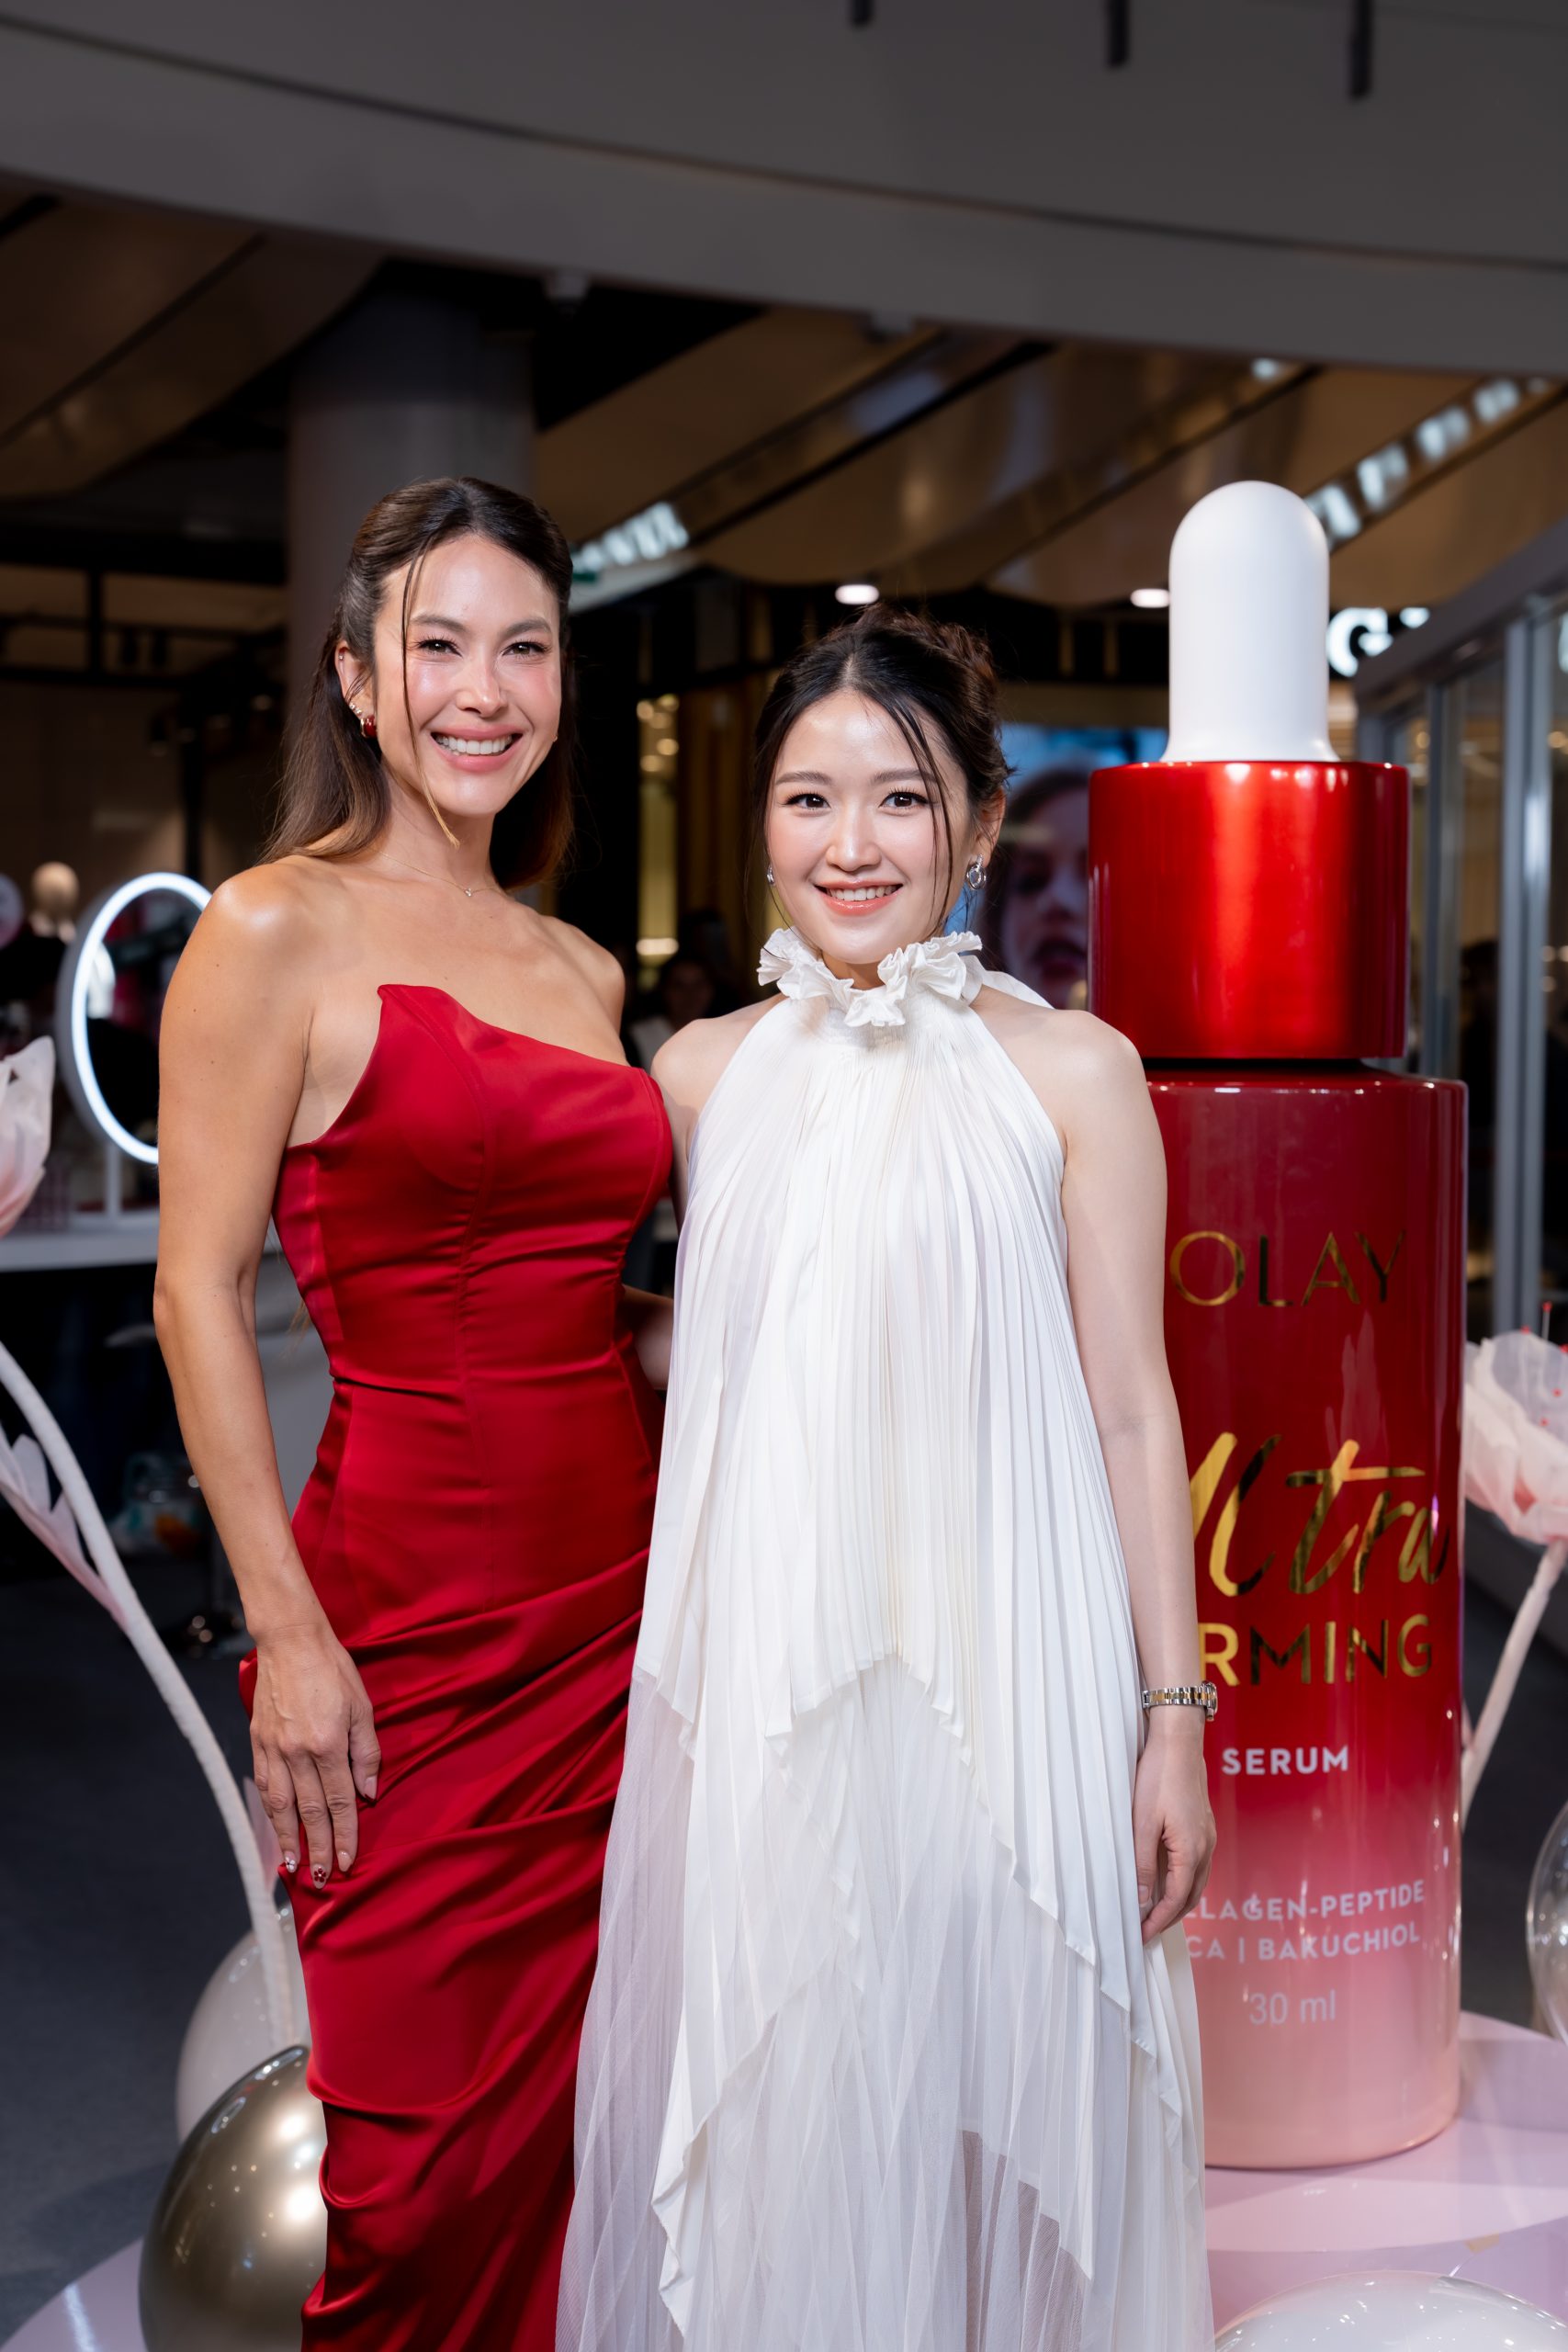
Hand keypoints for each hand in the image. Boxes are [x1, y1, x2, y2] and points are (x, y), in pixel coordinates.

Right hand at [250, 1619, 380, 1889]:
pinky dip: (269, 1813)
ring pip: (281, 1806)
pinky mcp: (257, 1741)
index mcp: (328, 1744)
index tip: (348, 1861)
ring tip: (295, 1867)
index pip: (340, 1801)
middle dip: (319, 1847)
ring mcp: (273, 1749)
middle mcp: (298, 1752)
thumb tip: (367, 1793)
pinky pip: (264, 1786)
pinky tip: (275, 1829)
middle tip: (325, 1878)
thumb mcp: (362, 1706)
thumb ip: (366, 1753)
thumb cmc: (333, 1669)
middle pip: (310, 1811)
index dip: (345, 1834)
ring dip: (288, 1840)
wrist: (290, 1641)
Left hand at [1131, 1709, 1215, 1945]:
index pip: (1177, 1899)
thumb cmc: (1157, 1778)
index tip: (1142, 1935)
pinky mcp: (1203, 1826)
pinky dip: (1183, 1882)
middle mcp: (1206, 1847)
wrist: (1179, 1740)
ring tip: (1152, 1911)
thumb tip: (1142, 1900)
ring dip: (1177, 1901)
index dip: (1159, 1920)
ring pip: (1197, 1882)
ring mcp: (1208, 1836)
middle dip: (1170, 1917)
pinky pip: (1197, 1865)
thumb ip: (1143, 1864)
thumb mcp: (1142, 1823)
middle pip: (1192, 1897)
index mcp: (1192, 1850)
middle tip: (1146, 1930)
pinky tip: (1165, 1880)